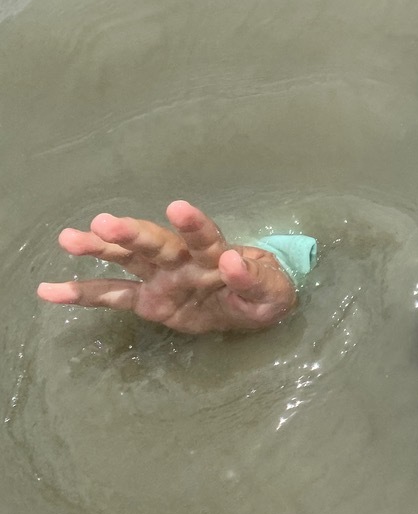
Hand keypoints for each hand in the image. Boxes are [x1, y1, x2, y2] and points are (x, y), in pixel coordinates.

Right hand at [37, 200, 297, 333]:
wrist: (255, 305)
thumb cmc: (266, 290)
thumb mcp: (272, 292)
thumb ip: (254, 279)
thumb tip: (232, 261)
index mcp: (216, 255)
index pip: (205, 237)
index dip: (194, 224)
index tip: (177, 208)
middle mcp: (184, 260)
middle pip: (157, 244)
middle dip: (132, 234)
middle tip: (104, 223)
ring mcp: (163, 278)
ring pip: (129, 259)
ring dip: (101, 249)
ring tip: (70, 238)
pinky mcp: (150, 301)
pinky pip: (113, 297)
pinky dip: (82, 293)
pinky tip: (50, 289)